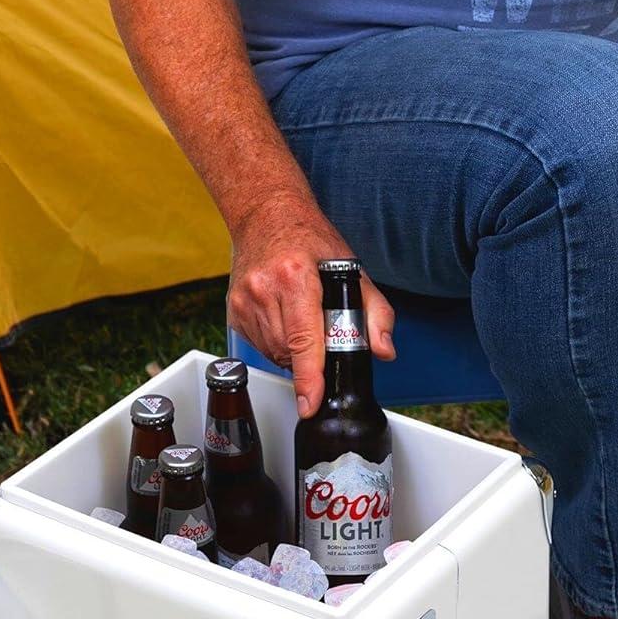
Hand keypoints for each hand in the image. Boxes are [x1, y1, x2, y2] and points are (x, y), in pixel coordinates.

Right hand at [226, 192, 395, 416]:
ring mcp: (244, 301)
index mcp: (296, 278)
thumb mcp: (353, 269)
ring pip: (275, 353)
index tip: (309, 403)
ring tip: (303, 320)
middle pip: (292, 352)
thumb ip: (376, 313)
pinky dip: (277, 343)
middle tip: (321, 329)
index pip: (304, 340)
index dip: (309, 377)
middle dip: (312, 356)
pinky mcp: (233, 310)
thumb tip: (384, 350)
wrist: (266, 215)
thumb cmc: (310, 240)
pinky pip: (260, 346)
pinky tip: (285, 320)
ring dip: (294, 351)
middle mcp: (265, 289)